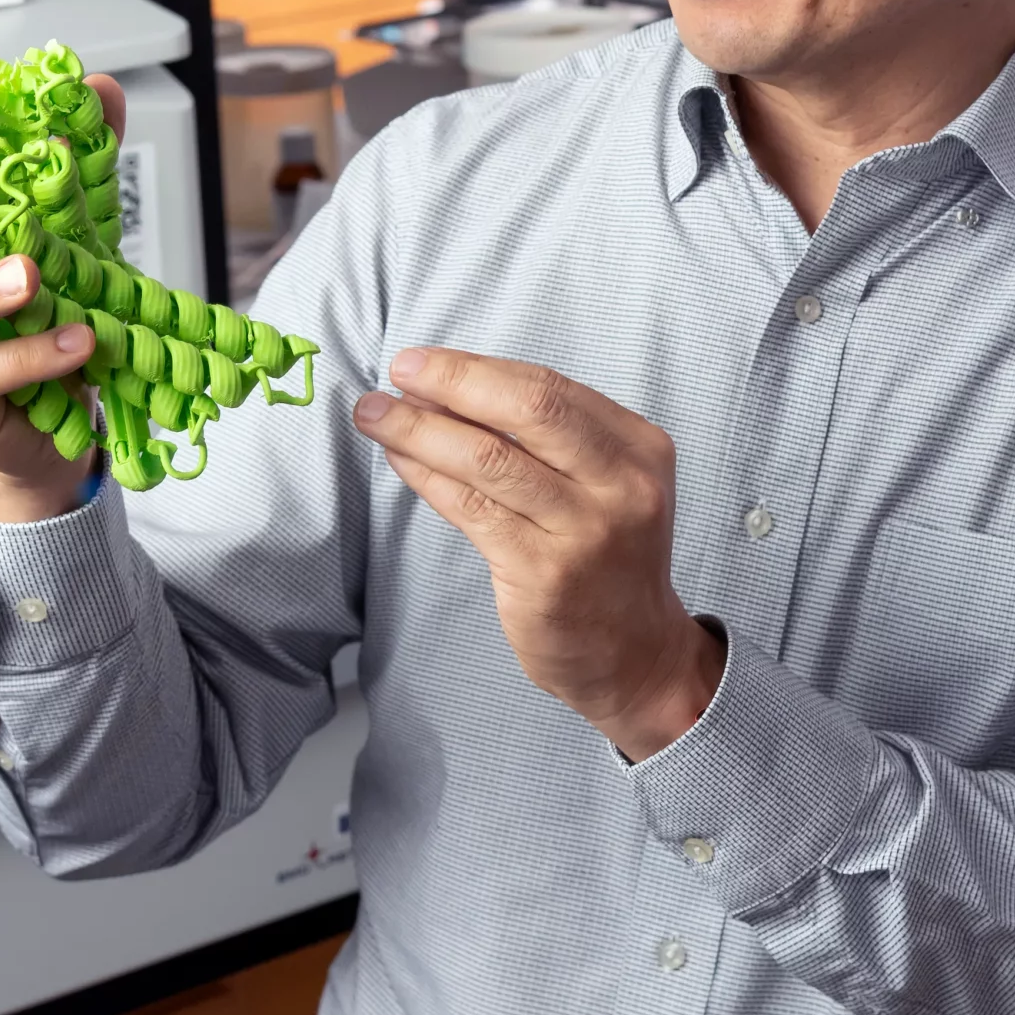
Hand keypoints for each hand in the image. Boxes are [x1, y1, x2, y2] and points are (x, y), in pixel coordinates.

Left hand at [353, 350, 724, 760]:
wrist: (635, 652)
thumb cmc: (606, 556)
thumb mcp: (607, 485)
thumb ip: (549, 439)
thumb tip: (448, 388)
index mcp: (640, 448)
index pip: (550, 387)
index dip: (479, 368)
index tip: (425, 361)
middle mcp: (621, 485)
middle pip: (529, 410)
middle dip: (453, 382)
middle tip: (399, 370)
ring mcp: (585, 532)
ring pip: (489, 460)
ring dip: (420, 429)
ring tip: (374, 413)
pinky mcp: (544, 574)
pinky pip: (472, 509)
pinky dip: (427, 477)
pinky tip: (400, 459)